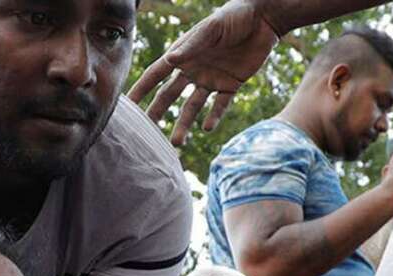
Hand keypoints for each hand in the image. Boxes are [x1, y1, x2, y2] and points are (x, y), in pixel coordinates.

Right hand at [129, 0, 281, 144]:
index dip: (142, 89)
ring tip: (177, 143)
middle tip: (147, 133)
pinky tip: (207, 128)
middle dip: (158, 113)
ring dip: (184, 124)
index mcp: (183, 54)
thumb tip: (169, 61)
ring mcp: (211, 79)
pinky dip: (214, 117)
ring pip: (193, 106)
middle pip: (170, 95)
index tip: (128, 106)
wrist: (264, 19)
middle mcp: (193, 69)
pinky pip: (220, 105)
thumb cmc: (233, 16)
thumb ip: (192, 46)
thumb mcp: (211, 29)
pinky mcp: (231, 85)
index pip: (156, 74)